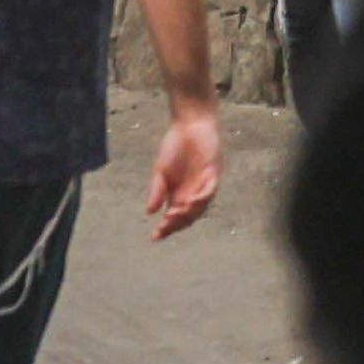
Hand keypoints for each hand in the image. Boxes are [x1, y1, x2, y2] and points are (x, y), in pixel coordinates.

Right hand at [145, 95, 228, 234]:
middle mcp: (193, 195)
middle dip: (176, 224)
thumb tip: (149, 212)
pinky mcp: (213, 174)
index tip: (154, 238)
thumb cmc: (175, 147)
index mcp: (179, 196)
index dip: (165, 229)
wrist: (189, 125)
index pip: (173, 218)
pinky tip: (190, 201)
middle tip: (165, 226)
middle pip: (187, 218)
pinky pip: (209, 191)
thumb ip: (157, 190)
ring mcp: (204, 186)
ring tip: (174, 215)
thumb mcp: (160, 171)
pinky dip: (201, 198)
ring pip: (200, 209)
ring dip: (188, 214)